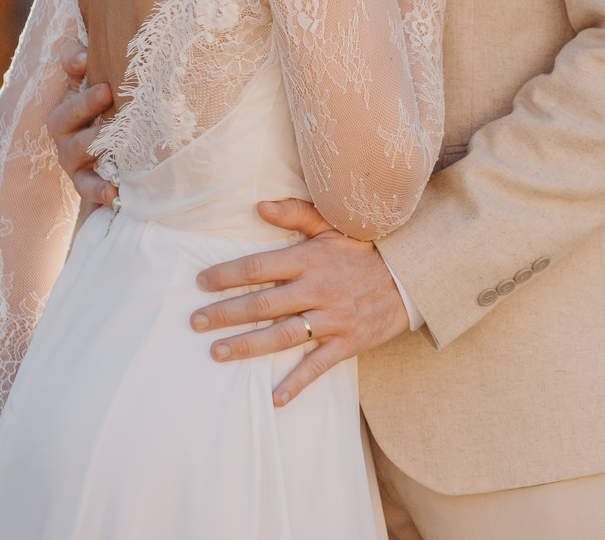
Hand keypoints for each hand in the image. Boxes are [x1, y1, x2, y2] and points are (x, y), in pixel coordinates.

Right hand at [46, 39, 116, 212]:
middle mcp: (66, 125)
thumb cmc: (121, 114)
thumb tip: (92, 55)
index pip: (68, 67)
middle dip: (84, 103)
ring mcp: (72, 156)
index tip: (85, 59)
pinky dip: (100, 190)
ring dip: (94, 142)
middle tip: (107, 92)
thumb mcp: (117, 85)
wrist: (122, 162)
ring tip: (116, 137)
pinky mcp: (84, 183)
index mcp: (75, 92)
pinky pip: (88, 188)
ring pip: (74, 150)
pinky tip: (116, 193)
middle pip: (64, 114)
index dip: (72, 61)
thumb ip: (107, 64)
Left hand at [189, 199, 408, 405]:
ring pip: (283, 336)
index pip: (260, 267)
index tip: (201, 282)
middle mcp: (317, 289)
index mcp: (310, 258)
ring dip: (248, 347)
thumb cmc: (364, 248)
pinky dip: (297, 383)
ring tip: (217, 353)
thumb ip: (295, 213)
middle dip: (226, 314)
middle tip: (196, 323)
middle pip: (263, 304)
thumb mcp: (333, 224)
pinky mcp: (347, 342)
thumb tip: (259, 206)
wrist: (409, 276)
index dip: (228, 275)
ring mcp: (332, 318)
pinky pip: (318, 366)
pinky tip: (274, 399)